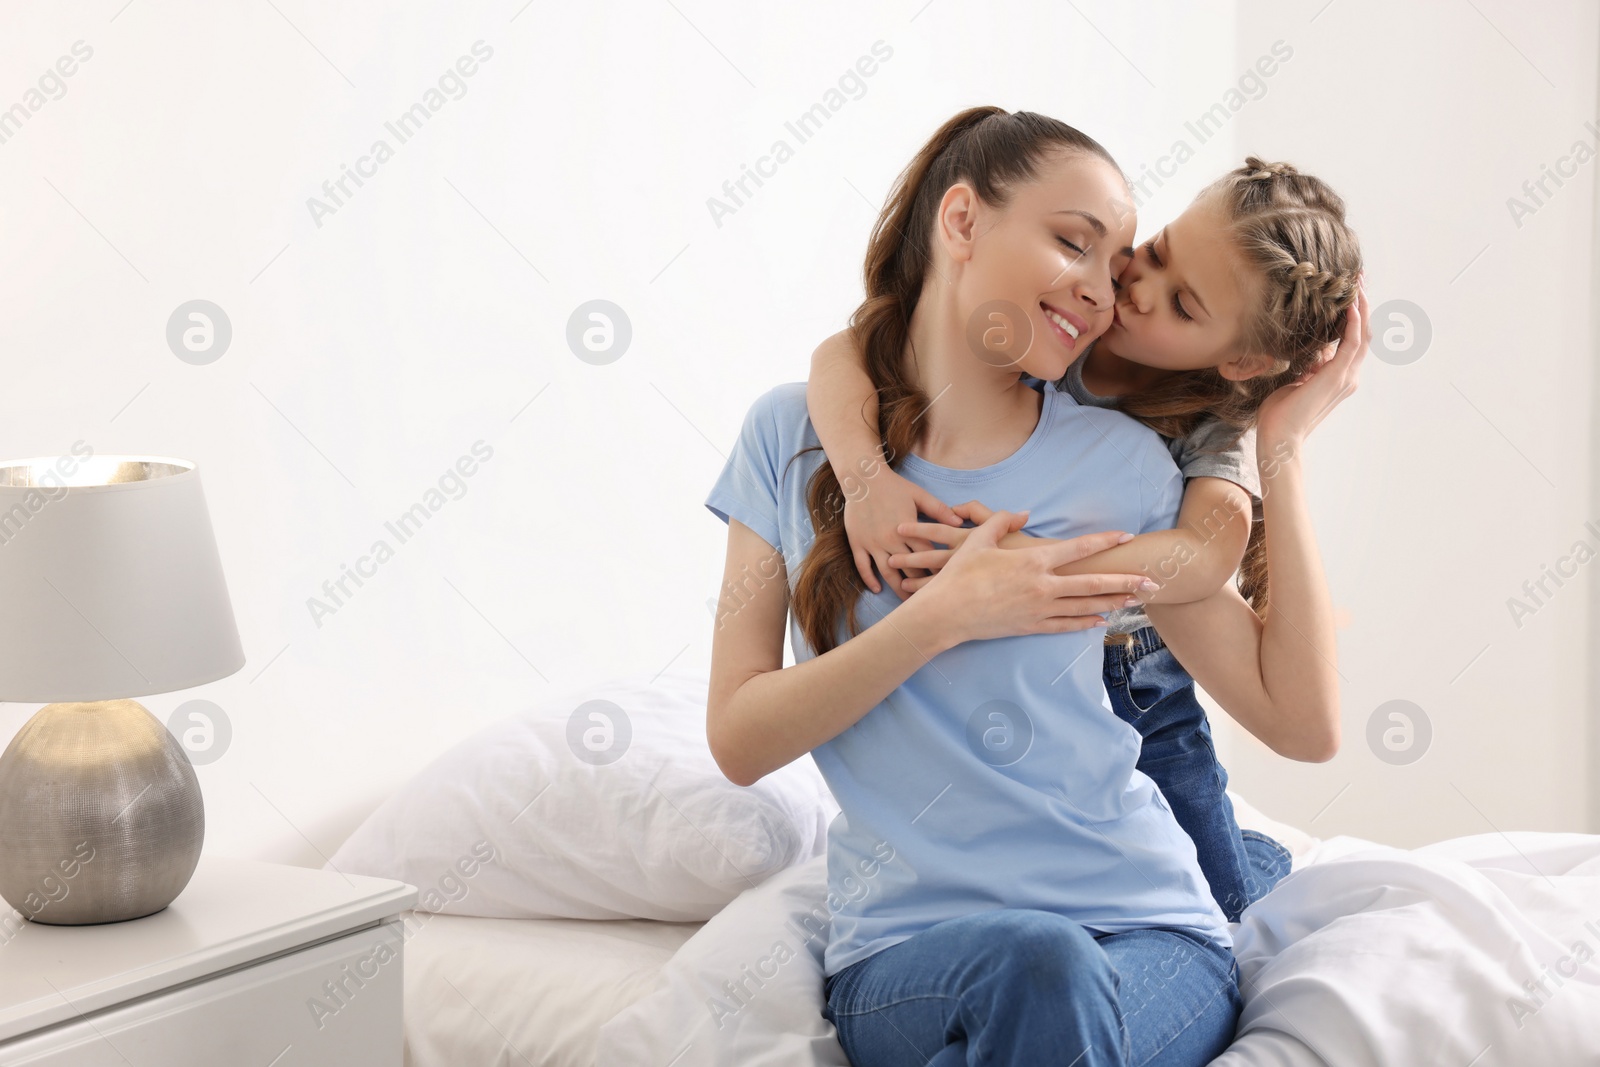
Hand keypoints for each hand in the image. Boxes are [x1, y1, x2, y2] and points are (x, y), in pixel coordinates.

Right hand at [844, 466, 962, 599]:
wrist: (862, 478)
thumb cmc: (894, 486)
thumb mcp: (919, 495)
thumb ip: (940, 510)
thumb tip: (960, 524)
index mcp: (908, 529)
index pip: (927, 555)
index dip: (939, 569)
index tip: (949, 582)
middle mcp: (890, 540)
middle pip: (909, 568)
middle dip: (922, 585)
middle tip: (933, 600)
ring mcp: (872, 543)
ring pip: (887, 572)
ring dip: (898, 588)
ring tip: (908, 603)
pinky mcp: (857, 543)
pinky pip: (863, 566)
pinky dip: (869, 580)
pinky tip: (878, 589)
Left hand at [882, 500, 1048, 588]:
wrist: (1047, 574)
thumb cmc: (1023, 548)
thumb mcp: (1002, 524)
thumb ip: (978, 511)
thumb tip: (956, 507)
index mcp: (971, 540)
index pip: (937, 531)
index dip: (917, 528)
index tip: (898, 527)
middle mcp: (967, 561)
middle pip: (929, 559)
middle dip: (907, 559)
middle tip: (887, 559)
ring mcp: (970, 582)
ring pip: (936, 582)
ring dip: (916, 583)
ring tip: (899, 585)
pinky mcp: (975, 598)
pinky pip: (949, 599)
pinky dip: (933, 601)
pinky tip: (922, 604)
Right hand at [909, 509, 1153, 642]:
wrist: (945, 614)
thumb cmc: (959, 575)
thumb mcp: (979, 540)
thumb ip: (1002, 521)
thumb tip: (1023, 514)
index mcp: (1033, 561)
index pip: (1078, 549)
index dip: (1104, 541)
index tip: (1126, 536)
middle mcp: (1043, 586)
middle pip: (1093, 583)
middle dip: (1125, 581)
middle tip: (1152, 582)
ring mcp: (1039, 610)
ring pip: (1084, 606)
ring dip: (1112, 602)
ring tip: (1135, 601)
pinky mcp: (1031, 627)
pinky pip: (1065, 625)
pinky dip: (1084, 622)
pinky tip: (1100, 621)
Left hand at [1256, 275, 1369, 450]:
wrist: (1279, 436)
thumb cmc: (1281, 413)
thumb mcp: (1297, 381)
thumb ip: (1309, 366)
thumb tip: (1314, 350)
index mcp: (1339, 377)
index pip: (1352, 340)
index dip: (1354, 316)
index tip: (1348, 293)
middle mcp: (1348, 376)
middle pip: (1363, 334)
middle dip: (1362, 305)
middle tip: (1357, 280)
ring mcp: (1345, 377)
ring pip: (1362, 336)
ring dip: (1361, 309)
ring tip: (1357, 286)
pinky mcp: (1337, 377)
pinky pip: (1351, 344)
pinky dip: (1353, 324)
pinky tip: (1351, 307)